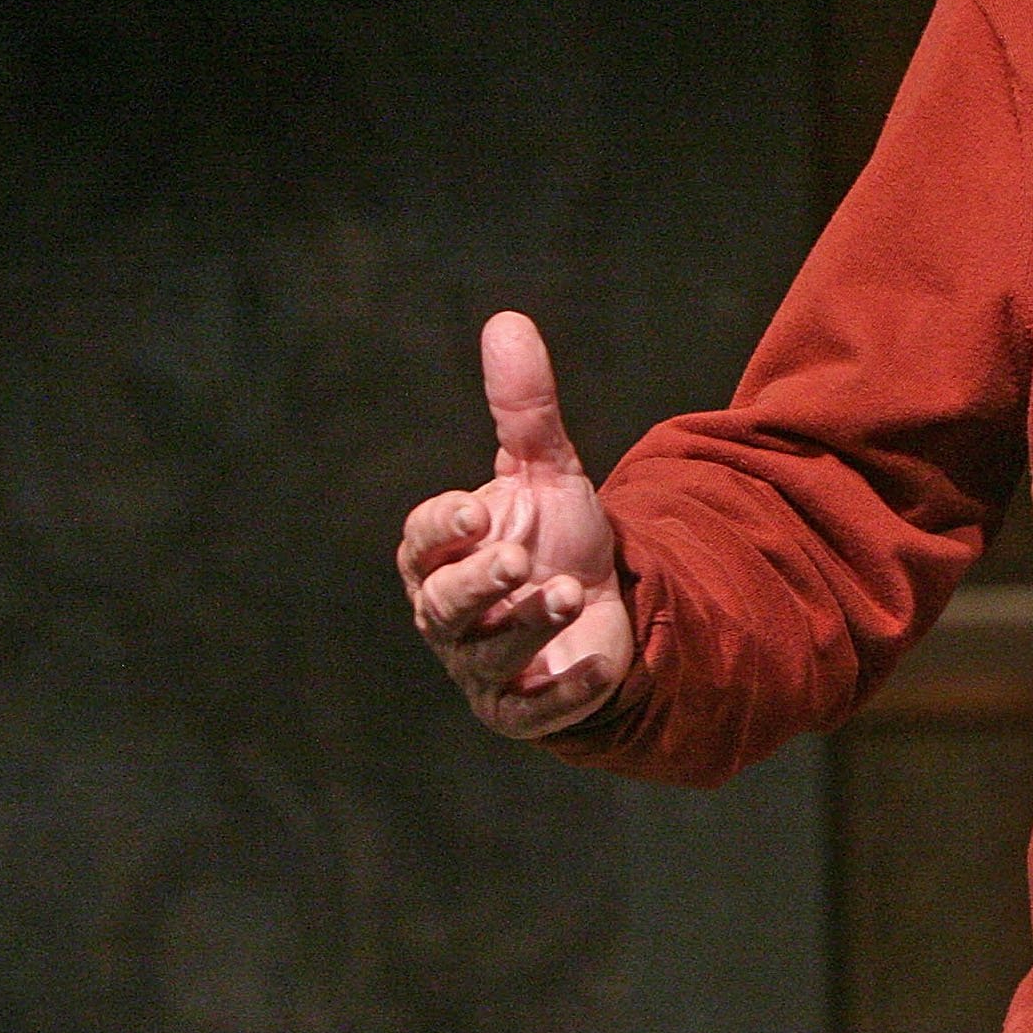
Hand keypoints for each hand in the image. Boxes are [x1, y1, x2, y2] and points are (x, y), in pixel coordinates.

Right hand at [398, 311, 635, 740]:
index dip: (443, 527)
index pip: (422, 542)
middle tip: (519, 558)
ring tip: (568, 592)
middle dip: (478, 582)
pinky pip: (530, 712)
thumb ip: (525, 409)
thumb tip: (507, 321)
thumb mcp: (548, 471)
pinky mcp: (525, 709)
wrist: (609, 607)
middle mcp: (451, 615)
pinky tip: (595, 663)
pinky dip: (559, 692)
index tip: (478, 510)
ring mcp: (484, 667)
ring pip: (485, 655)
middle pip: (441, 605)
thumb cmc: (559, 537)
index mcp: (443, 557)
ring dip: (525, 624)